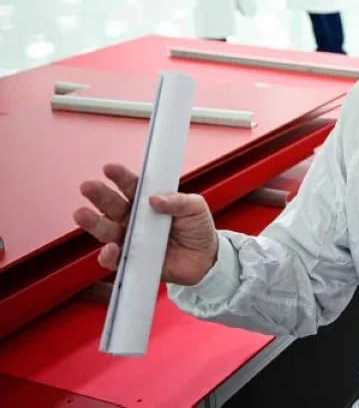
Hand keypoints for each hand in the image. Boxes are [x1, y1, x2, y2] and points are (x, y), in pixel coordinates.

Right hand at [72, 163, 218, 285]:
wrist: (205, 259)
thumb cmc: (198, 228)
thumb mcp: (196, 207)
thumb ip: (179, 201)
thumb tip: (155, 198)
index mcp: (149, 201)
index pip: (132, 186)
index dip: (120, 177)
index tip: (109, 168)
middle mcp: (135, 219)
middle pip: (113, 206)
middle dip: (99, 196)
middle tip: (87, 186)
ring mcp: (131, 239)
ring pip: (107, 230)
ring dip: (94, 222)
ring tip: (82, 215)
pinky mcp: (132, 260)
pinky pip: (114, 259)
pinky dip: (108, 255)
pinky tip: (110, 248)